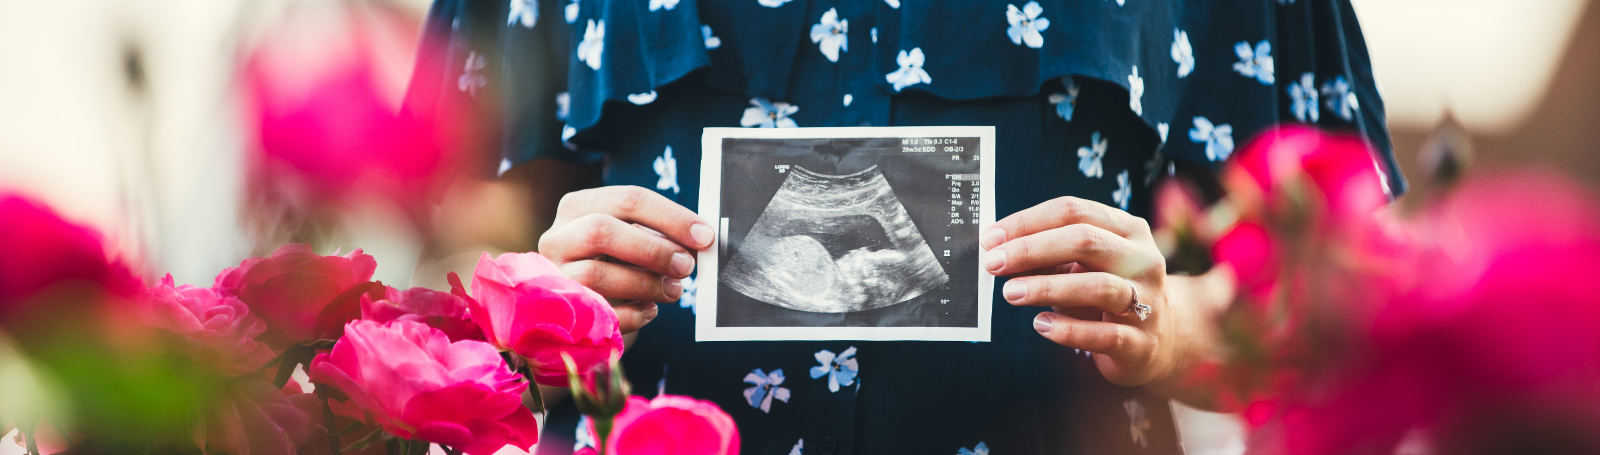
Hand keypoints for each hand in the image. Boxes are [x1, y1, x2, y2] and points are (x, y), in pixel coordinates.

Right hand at [538, 186, 714, 334]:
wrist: (585, 303)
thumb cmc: (617, 261)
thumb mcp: (634, 238)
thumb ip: (661, 234)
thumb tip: (701, 241)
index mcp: (578, 206)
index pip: (628, 199)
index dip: (671, 217)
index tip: (704, 236)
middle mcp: (557, 237)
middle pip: (601, 230)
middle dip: (652, 249)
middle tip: (687, 266)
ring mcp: (555, 275)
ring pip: (596, 274)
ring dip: (646, 283)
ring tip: (674, 290)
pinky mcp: (559, 312)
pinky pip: (599, 313)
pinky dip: (633, 314)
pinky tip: (651, 310)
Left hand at [982, 197, 1188, 386]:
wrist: (1162, 340)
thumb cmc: (1109, 293)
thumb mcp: (1082, 267)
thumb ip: (1048, 256)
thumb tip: (997, 249)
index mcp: (1127, 230)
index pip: (1073, 211)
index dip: (1027, 222)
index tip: (990, 239)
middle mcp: (1142, 259)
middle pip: (1085, 241)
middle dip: (1032, 249)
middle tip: (994, 264)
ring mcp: (1148, 301)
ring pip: (1097, 286)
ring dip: (1047, 287)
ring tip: (1010, 293)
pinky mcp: (1141, 342)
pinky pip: (1105, 334)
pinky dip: (1068, 330)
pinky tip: (1041, 325)